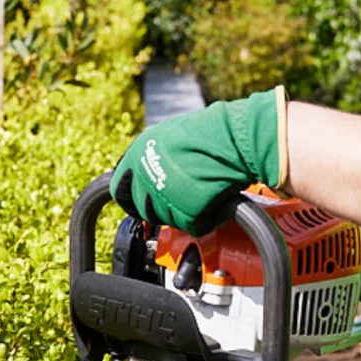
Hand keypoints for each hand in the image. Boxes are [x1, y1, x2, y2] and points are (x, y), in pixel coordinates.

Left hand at [110, 86, 288, 235]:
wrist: (240, 138)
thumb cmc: (211, 134)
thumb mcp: (167, 137)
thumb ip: (149, 159)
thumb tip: (140, 176)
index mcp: (137, 156)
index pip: (119, 190)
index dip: (133, 198)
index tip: (144, 200)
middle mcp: (145, 177)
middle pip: (143, 210)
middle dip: (159, 208)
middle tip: (181, 195)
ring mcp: (164, 196)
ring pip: (166, 219)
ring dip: (182, 212)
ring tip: (201, 191)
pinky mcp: (186, 212)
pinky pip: (191, 225)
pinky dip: (204, 218)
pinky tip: (213, 200)